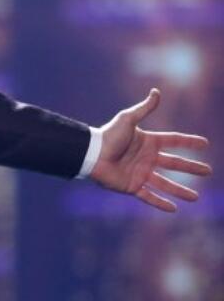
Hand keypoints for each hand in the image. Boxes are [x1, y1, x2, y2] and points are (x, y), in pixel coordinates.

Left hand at [90, 89, 211, 211]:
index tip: (205, 144)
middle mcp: (146, 158)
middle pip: (174, 164)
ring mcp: (140, 173)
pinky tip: (173, 209)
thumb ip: (144, 108)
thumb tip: (156, 91)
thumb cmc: (108, 136)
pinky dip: (161, 203)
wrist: (91, 155)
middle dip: (191, 168)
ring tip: (196, 198)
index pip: (173, 141)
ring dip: (180, 191)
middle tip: (208, 171)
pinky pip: (149, 196)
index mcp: (148, 142)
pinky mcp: (131, 186)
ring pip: (165, 184)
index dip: (189, 142)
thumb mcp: (128, 119)